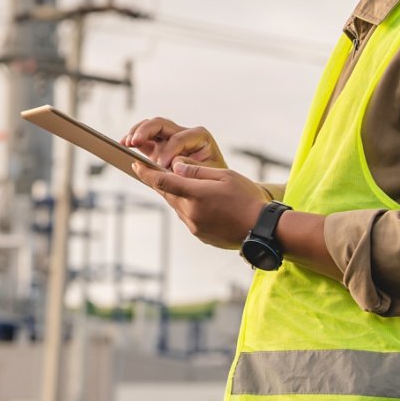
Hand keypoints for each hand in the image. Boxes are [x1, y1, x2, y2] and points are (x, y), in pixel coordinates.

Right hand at [121, 117, 227, 169]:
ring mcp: (169, 140)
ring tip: (126, 143)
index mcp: (199, 136)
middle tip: (134, 142)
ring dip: (136, 133)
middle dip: (146, 131)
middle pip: (161, 124)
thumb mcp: (209, 174)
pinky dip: (132, 140)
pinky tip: (122, 146)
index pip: (179, 138)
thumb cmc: (214, 179)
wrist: (215, 186)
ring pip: (149, 127)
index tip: (163, 166)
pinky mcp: (159, 148)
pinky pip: (144, 139)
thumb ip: (192, 167)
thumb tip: (173, 162)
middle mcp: (183, 133)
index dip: (169, 150)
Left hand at [132, 158, 266, 249]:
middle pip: (168, 194)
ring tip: (181, 184)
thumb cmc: (247, 198)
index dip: (146, 172)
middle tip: (152, 171)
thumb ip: (197, 170)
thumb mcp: (224, 176)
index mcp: (195, 195)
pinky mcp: (200, 235)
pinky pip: (188, 217)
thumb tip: (175, 165)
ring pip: (177, 206)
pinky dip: (188, 207)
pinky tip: (198, 202)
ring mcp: (195, 226)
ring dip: (176, 195)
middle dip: (160, 182)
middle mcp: (191, 213)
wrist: (264, 230)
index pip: (163, 181)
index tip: (135, 165)